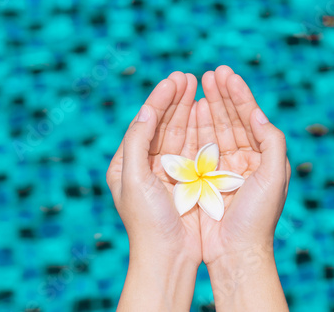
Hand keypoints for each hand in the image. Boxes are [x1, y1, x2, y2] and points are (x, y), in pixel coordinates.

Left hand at [106, 72, 200, 310]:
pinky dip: (200, 131)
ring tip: (199, 88)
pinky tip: (208, 114)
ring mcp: (167, 172)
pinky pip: (193, 149)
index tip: (176, 80)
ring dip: (188, 111)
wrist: (168, 256)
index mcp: (126, 163)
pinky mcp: (186, 181)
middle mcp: (145, 165)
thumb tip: (145, 109)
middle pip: (161, 124)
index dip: (159, 99)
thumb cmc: (147, 221)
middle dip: (175, 100)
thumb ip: (137, 142)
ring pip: (179, 134)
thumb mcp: (133, 178)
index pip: (143, 122)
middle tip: (189, 77)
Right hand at [197, 66, 290, 310]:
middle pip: (232, 119)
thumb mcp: (275, 175)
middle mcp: (245, 159)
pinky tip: (191, 112)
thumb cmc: (259, 216)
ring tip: (199, 85)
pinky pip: (199, 147)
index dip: (239, 95)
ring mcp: (223, 167)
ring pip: (215, 130)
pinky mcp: (205, 178)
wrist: (236, 252)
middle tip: (211, 73)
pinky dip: (196, 129)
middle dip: (222, 96)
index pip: (250, 118)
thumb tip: (257, 111)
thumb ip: (271, 141)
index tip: (227, 74)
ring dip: (208, 107)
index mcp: (264, 157)